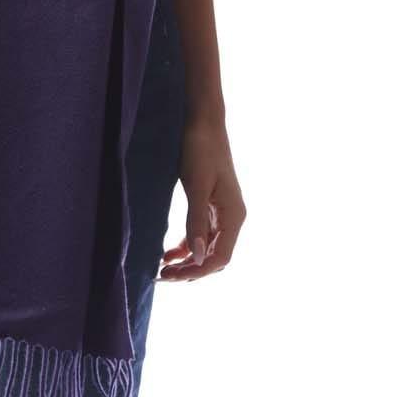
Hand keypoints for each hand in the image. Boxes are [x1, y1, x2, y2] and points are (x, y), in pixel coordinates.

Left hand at [159, 112, 244, 280]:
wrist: (203, 120)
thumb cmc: (200, 149)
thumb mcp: (196, 186)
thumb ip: (196, 222)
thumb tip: (198, 258)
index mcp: (234, 216)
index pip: (220, 257)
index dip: (197, 271)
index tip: (171, 276)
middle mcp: (231, 217)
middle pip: (214, 256)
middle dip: (191, 269)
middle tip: (162, 276)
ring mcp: (222, 211)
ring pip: (207, 246)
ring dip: (188, 259)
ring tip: (163, 268)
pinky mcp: (211, 203)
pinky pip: (201, 232)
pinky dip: (187, 244)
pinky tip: (170, 251)